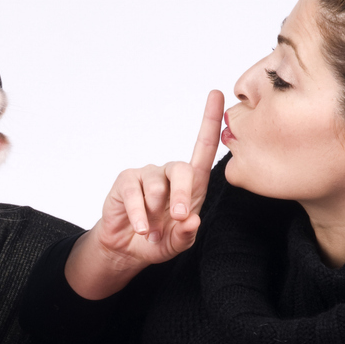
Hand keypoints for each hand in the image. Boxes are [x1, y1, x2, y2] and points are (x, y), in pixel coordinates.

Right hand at [64, 90, 224, 299]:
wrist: (127, 248)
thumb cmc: (158, 240)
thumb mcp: (177, 243)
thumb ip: (186, 235)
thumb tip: (192, 220)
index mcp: (191, 185)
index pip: (203, 149)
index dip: (210, 122)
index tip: (218, 96)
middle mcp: (170, 174)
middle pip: (182, 170)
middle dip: (182, 194)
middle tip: (179, 216)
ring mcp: (147, 176)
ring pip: (156, 184)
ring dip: (155, 212)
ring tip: (153, 232)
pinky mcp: (126, 181)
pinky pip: (133, 194)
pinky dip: (139, 215)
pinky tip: (141, 228)